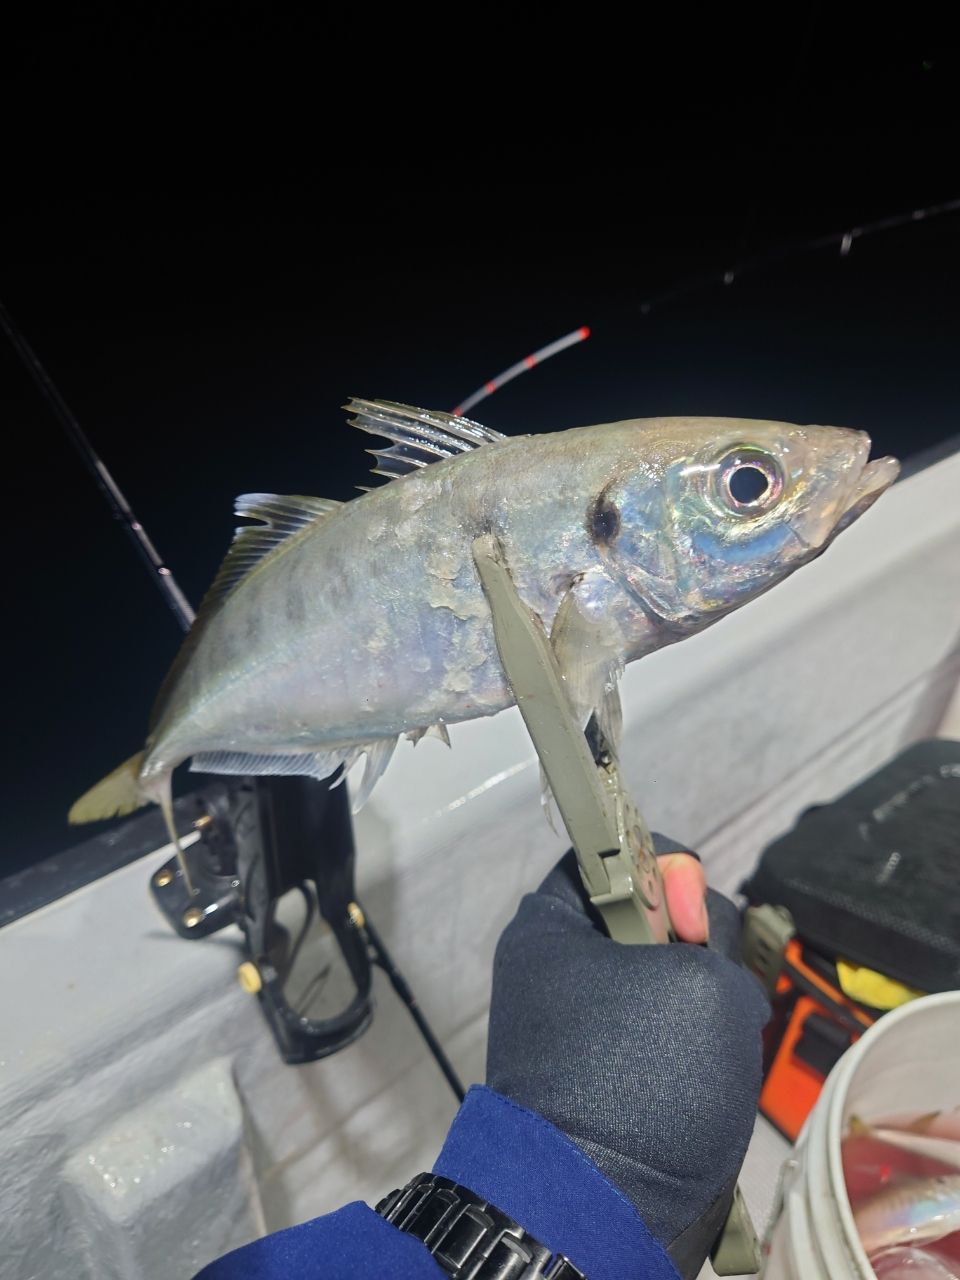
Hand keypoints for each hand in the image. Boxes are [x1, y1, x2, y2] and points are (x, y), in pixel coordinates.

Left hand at [485, 841, 768, 1275]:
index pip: (613, 853)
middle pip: (653, 919)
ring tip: (713, 1048)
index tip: (688, 918)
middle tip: (710, 989)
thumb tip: (704, 962)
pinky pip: (672, 1035)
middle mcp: (560, 968)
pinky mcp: (615, 1073)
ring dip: (710, 1005)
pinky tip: (711, 1077)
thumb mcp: (700, 978)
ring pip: (673, 980)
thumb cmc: (639, 1079)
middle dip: (701, 949)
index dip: (666, 870)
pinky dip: (701, 1049)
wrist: (599, 1212)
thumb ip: (713, 934)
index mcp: (549, 926)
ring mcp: (587, 1024)